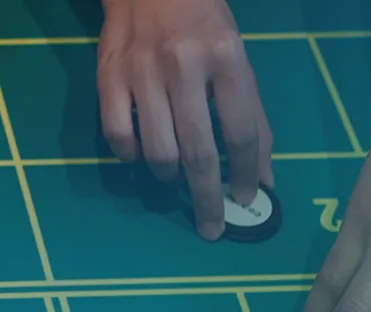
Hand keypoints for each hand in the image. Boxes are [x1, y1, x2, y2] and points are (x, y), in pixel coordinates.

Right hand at [97, 0, 271, 239]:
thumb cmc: (204, 27)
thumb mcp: (239, 62)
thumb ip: (252, 118)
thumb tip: (262, 177)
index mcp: (226, 59)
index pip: (241, 132)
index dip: (246, 174)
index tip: (247, 200)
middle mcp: (184, 66)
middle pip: (198, 152)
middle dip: (207, 198)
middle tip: (211, 225)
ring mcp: (142, 73)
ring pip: (156, 151)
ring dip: (169, 176)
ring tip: (175, 176)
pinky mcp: (108, 78)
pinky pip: (117, 136)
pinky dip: (131, 155)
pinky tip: (140, 154)